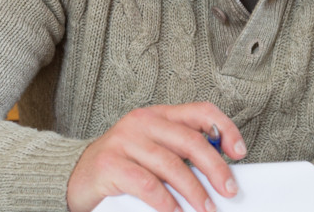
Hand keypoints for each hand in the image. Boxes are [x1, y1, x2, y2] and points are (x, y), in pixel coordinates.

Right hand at [66, 102, 247, 211]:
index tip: (240, 151)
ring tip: (206, 208)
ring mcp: (124, 141)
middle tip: (228, 189)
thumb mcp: (154, 150)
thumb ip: (181, 153)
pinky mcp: (109, 164)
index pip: (201, 112)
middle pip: (191, 140)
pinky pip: (147, 185)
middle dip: (215, 168)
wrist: (73, 176)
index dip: (226, 129)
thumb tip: (219, 172)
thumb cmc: (121, 165)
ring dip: (194, 191)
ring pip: (171, 165)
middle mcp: (142, 122)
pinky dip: (166, 202)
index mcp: (159, 115)